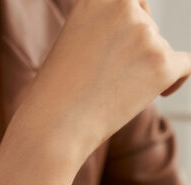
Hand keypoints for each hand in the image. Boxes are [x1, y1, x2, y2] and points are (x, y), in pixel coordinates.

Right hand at [16, 0, 190, 164]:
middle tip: (113, 74)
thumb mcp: (74, 44)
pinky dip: (173, 79)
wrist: (54, 124)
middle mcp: (123, 8)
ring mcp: (145, 36)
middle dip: (135, 45)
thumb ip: (104, 30)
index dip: (127, 23)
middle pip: (145, 24)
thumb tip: (141, 36)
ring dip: (145, 67)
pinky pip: (183, 66)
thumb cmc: (58, 92)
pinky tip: (160, 92)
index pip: (129, 4)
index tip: (122, 43)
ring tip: (115, 92)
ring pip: (158, 49)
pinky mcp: (161, 65)